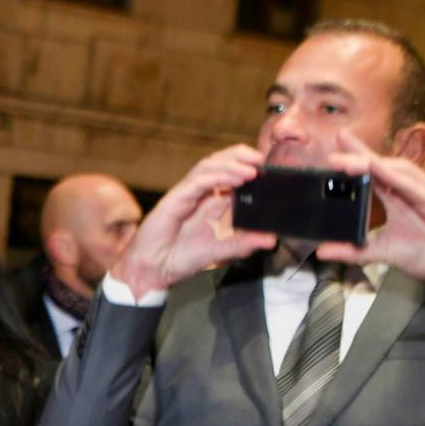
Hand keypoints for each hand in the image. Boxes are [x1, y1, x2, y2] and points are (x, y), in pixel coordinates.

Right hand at [111, 144, 276, 298]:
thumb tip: (272, 239)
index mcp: (209, 200)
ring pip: (208, 166)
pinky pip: (197, 182)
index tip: (269, 168)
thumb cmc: (180, 258)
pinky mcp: (174, 199)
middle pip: (219, 161)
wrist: (152, 270)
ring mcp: (186, 194)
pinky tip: (235, 179)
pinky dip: (217, 177)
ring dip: (232, 164)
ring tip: (252, 168)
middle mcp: (198, 193)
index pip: (229, 172)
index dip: (247, 165)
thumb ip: (245, 243)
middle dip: (241, 156)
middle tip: (262, 159)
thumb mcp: (222, 251)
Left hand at [315, 130, 424, 307]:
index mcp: (401, 196)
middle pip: (385, 165)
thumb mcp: (383, 252)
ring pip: (398, 171)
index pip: (376, 171)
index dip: (358, 155)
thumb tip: (321, 251)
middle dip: (361, 153)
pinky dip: (395, 177)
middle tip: (338, 140)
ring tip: (347, 160)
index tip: (336, 143)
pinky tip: (377, 169)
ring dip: (372, 163)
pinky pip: (415, 187)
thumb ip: (353, 251)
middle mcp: (414, 190)